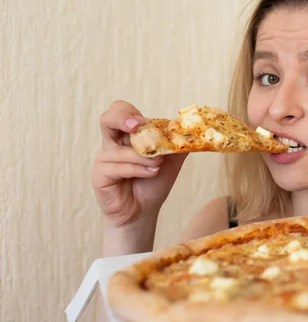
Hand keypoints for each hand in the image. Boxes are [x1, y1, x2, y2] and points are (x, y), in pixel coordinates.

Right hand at [91, 100, 187, 227]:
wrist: (143, 211)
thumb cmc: (153, 183)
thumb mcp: (171, 161)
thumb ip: (179, 144)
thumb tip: (194, 130)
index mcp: (127, 135)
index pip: (120, 111)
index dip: (129, 111)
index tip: (144, 120)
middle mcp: (113, 143)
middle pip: (107, 119)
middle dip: (122, 118)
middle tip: (138, 125)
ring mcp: (104, 159)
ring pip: (117, 149)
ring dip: (141, 156)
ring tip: (157, 164)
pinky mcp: (100, 175)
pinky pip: (117, 167)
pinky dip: (136, 169)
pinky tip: (150, 173)